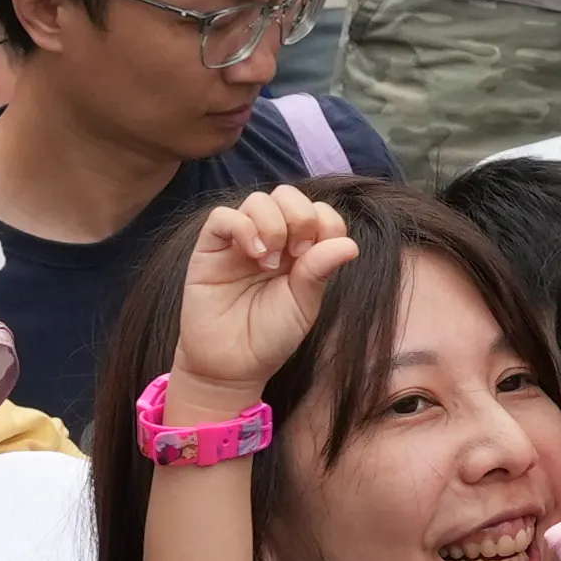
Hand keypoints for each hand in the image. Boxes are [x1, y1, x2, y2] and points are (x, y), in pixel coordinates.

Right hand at [172, 184, 355, 398]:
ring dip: (272, 224)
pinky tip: (253, 254)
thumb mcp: (304, 304)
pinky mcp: (210, 248)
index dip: (325, 223)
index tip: (316, 255)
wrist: (233, 364)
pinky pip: (222, 216)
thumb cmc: (270, 335)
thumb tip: (350, 243)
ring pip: (258, 200)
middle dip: (300, 217)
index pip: (318, 211)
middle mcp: (270, 238)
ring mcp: (239, 241)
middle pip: (288, 196)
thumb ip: (320, 270)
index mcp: (299, 249)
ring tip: (269, 262)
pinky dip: (242, 227)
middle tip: (297, 253)